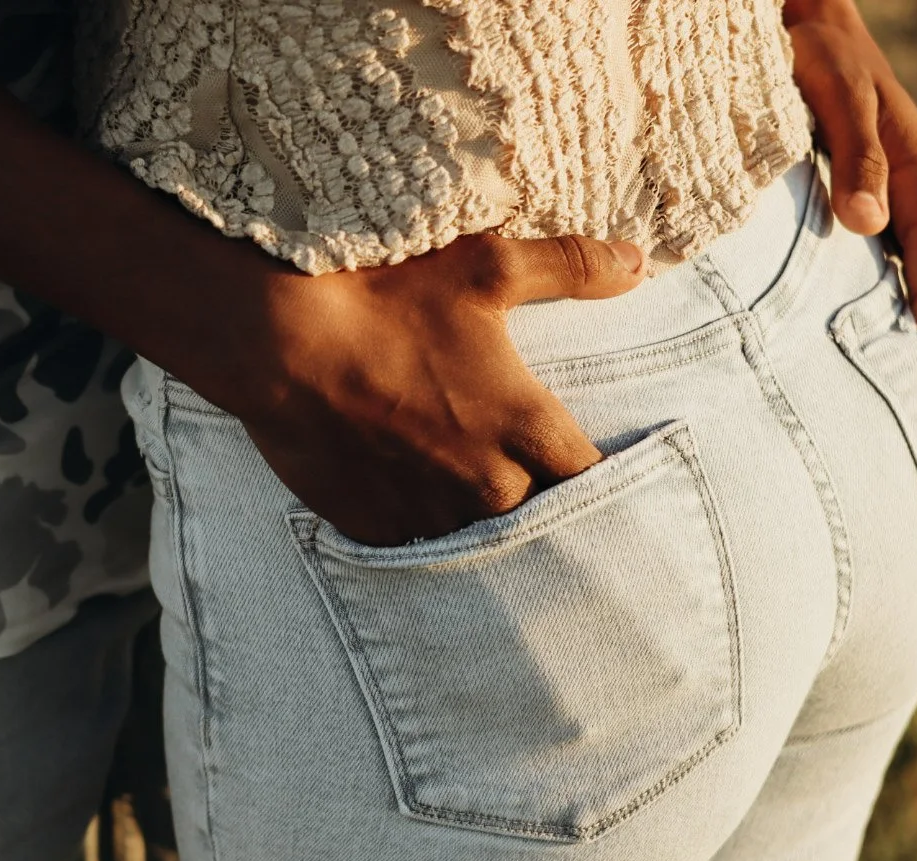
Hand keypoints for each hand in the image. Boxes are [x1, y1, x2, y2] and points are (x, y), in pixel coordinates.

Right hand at [177, 235, 646, 546]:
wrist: (277, 338)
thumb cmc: (383, 296)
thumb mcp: (485, 265)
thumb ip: (570, 266)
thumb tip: (639, 262)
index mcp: (524, 427)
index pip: (594, 479)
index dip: (594, 470)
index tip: (585, 458)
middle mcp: (485, 485)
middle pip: (543, 519)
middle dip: (540, 497)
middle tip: (525, 470)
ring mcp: (427, 513)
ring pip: (479, 536)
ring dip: (479, 515)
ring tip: (462, 482)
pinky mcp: (374, 526)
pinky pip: (415, 543)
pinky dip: (420, 523)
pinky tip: (409, 492)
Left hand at [785, 0, 916, 329]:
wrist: (810, 23)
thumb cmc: (820, 54)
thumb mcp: (835, 95)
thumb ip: (855, 155)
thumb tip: (869, 224)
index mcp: (916, 163)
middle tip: (912, 359)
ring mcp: (900, 182)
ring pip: (915, 245)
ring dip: (911, 288)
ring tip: (893, 343)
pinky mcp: (876, 183)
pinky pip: (894, 235)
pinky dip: (891, 267)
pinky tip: (872, 298)